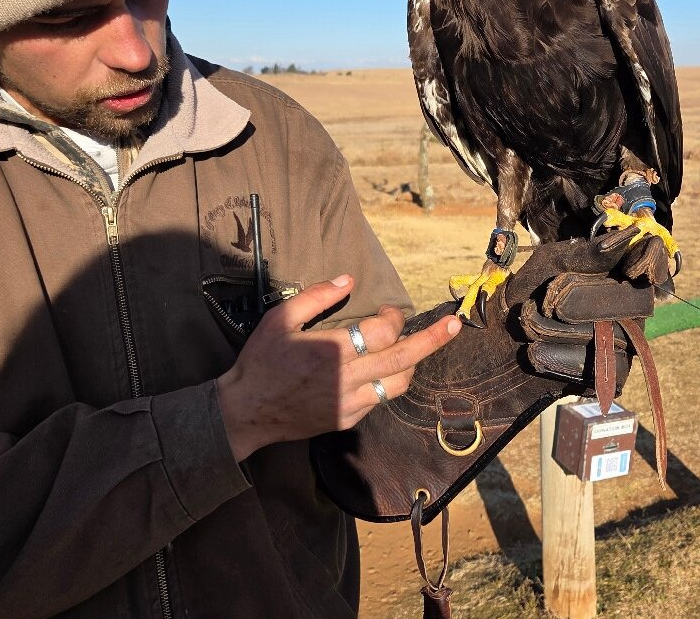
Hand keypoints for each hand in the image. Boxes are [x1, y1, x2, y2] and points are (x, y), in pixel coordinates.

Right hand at [216, 275, 460, 460]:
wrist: (244, 413)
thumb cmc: (261, 361)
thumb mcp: (280, 318)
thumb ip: (317, 296)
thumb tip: (349, 278)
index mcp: (334, 350)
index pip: (383, 331)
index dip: (394, 317)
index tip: (388, 311)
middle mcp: (348, 378)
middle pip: (404, 359)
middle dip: (434, 340)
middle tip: (455, 325)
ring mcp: (350, 403)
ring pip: (398, 384)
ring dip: (410, 364)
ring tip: (410, 350)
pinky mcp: (347, 420)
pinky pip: (380, 401)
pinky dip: (386, 384)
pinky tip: (379, 372)